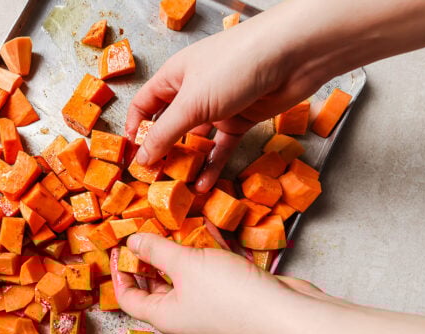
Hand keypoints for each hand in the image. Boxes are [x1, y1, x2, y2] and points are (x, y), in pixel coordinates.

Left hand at [110, 232, 319, 333]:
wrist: (287, 317)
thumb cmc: (230, 296)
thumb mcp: (185, 265)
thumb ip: (156, 250)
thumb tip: (132, 241)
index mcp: (164, 315)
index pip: (128, 297)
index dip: (119, 272)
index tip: (118, 247)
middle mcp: (184, 315)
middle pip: (156, 285)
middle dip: (151, 257)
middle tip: (147, 230)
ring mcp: (211, 307)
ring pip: (187, 276)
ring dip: (182, 251)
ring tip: (176, 223)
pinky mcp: (234, 296)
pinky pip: (213, 271)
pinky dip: (209, 251)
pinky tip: (211, 228)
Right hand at [125, 17, 329, 192]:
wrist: (292, 56)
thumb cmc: (235, 66)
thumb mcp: (191, 103)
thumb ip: (164, 134)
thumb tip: (142, 159)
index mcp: (174, 77)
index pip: (144, 106)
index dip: (135, 131)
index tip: (132, 158)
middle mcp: (193, 91)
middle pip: (170, 126)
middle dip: (163, 152)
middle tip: (155, 179)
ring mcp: (218, 106)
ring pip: (197, 141)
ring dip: (188, 163)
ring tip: (179, 187)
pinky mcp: (241, 119)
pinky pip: (221, 147)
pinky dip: (213, 165)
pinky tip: (204, 184)